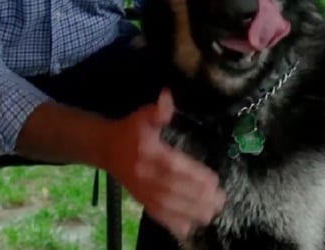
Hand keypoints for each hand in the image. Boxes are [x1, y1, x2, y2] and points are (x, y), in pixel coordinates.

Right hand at [106, 88, 224, 239]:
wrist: (105, 147)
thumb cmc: (129, 131)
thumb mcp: (142, 115)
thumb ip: (157, 111)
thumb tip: (167, 96)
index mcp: (146, 151)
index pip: (171, 165)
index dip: (193, 174)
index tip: (213, 180)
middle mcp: (143, 172)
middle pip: (172, 188)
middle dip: (197, 196)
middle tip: (219, 199)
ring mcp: (140, 188)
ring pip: (166, 204)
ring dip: (190, 211)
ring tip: (210, 213)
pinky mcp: (139, 199)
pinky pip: (155, 214)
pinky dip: (172, 223)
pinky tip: (189, 226)